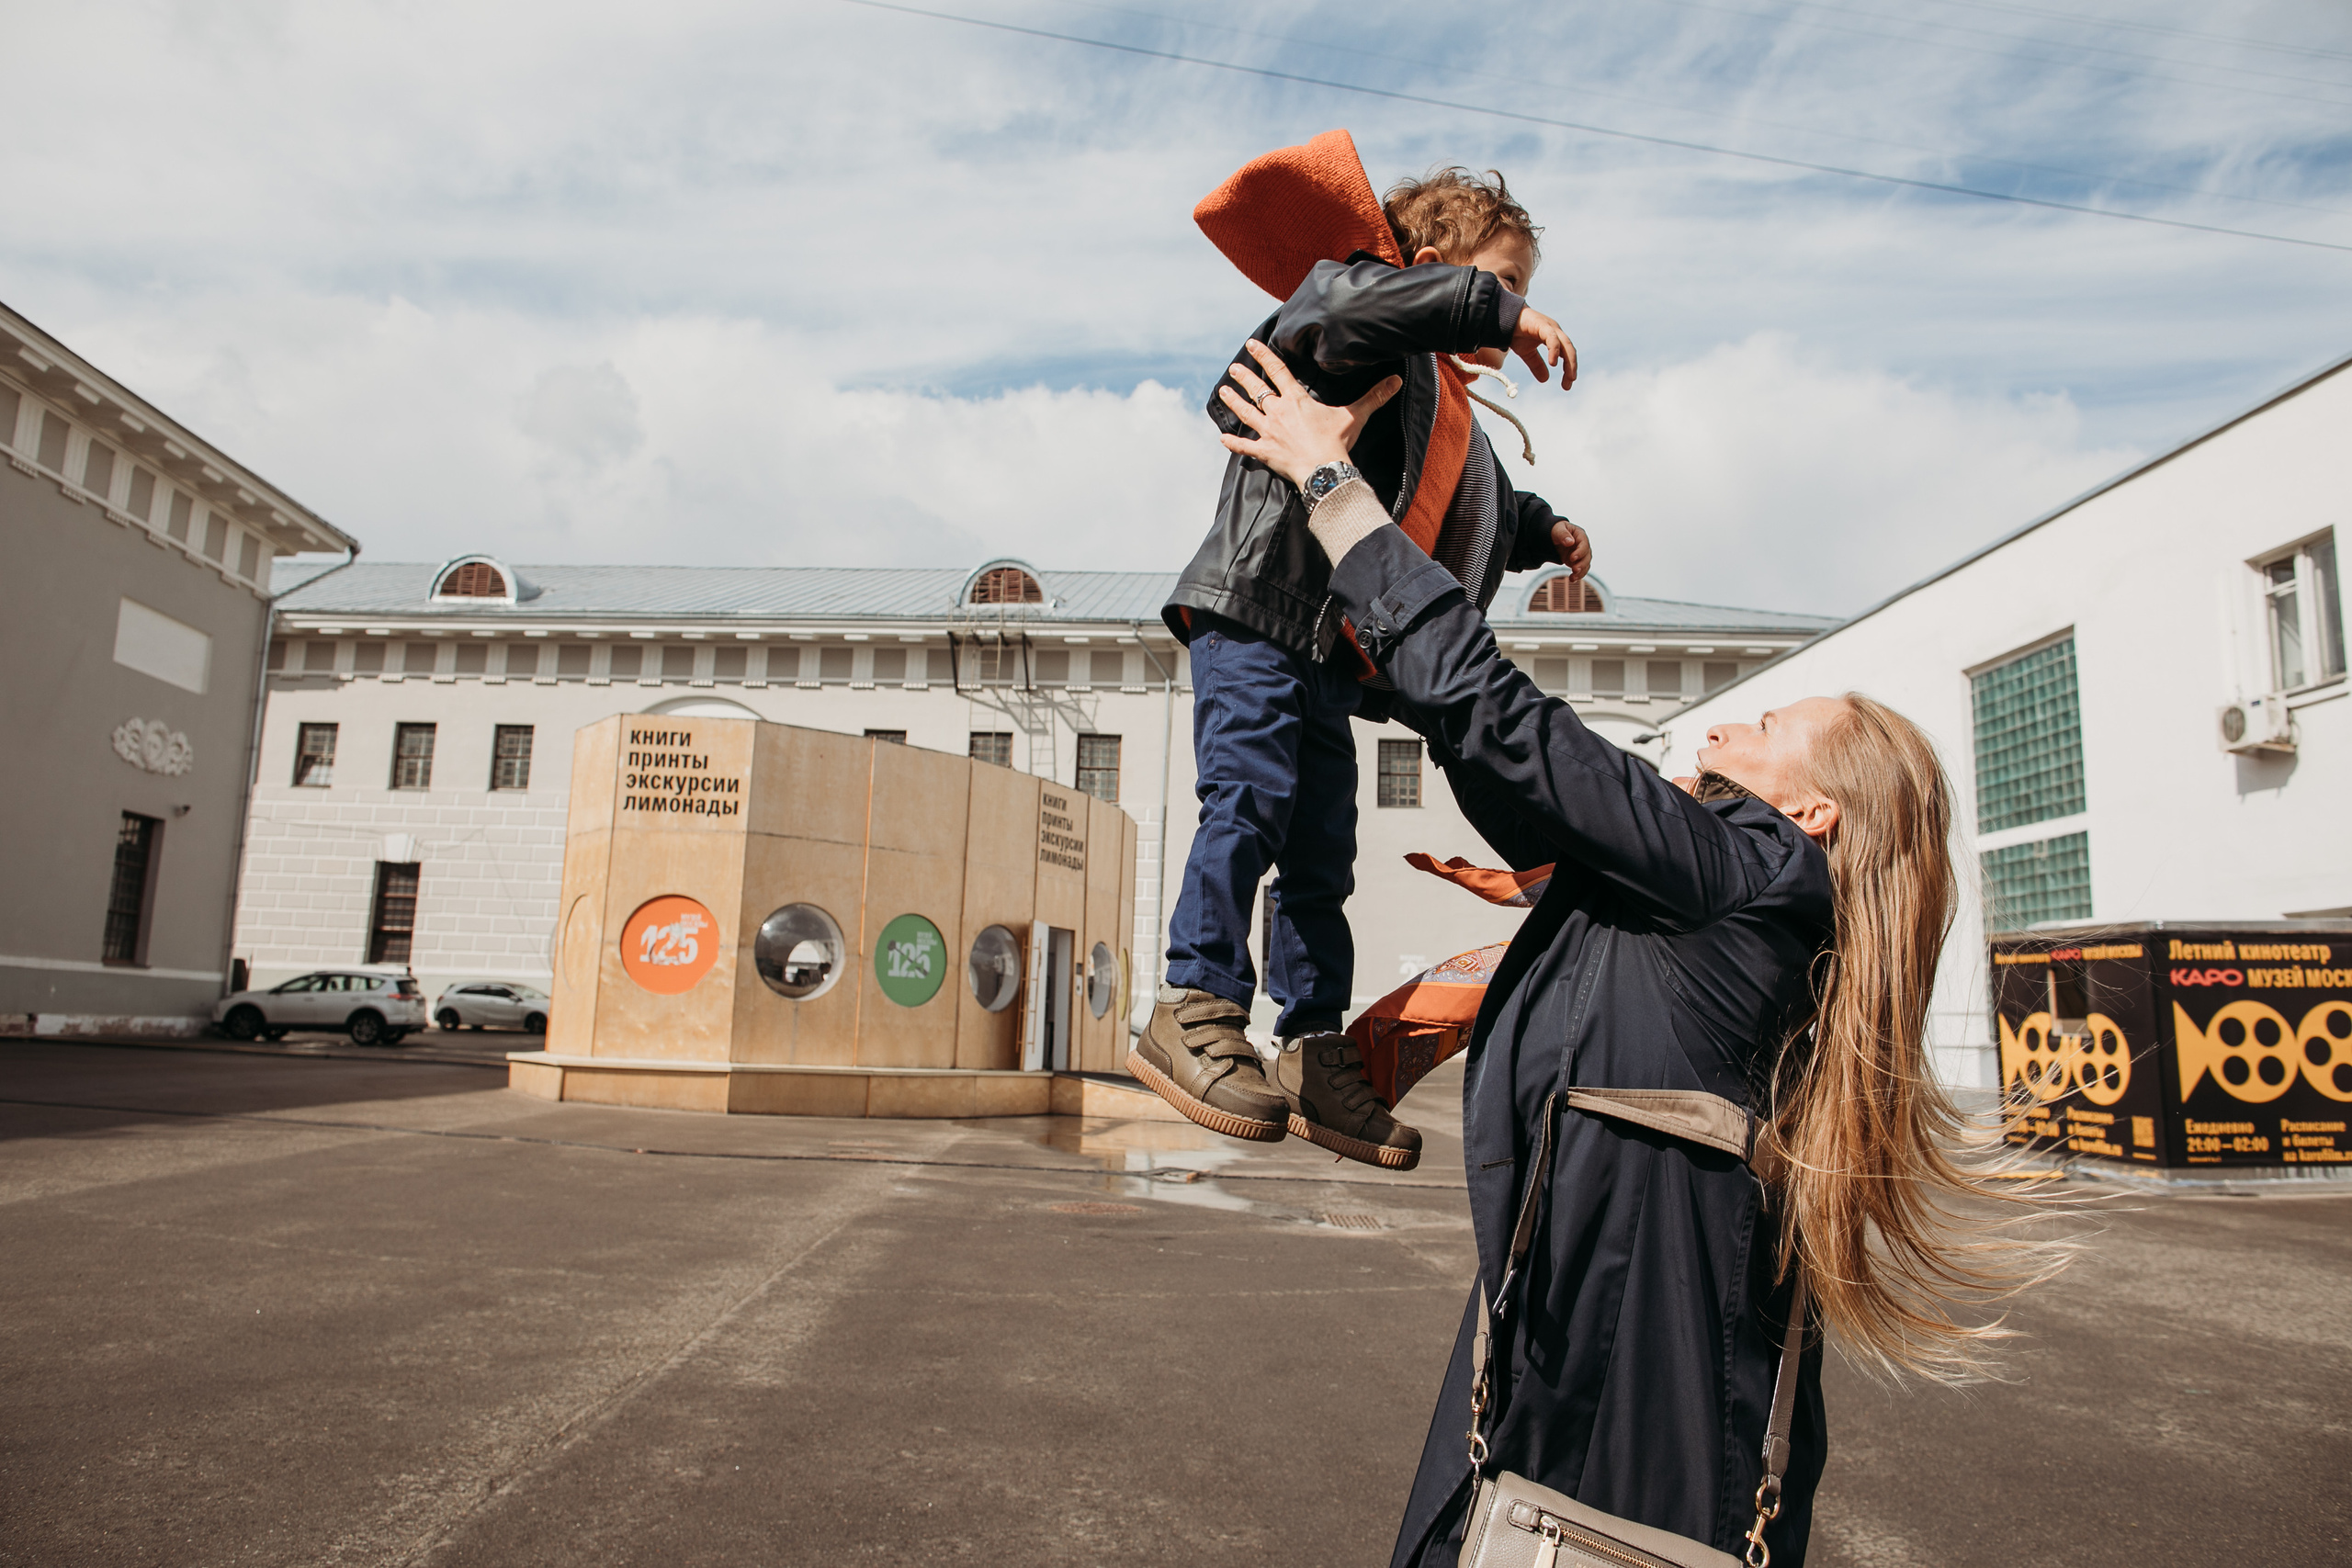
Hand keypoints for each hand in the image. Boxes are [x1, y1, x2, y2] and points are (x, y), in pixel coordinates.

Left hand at [1216, 339, 1402, 489]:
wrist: (1324, 470)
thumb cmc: (1337, 442)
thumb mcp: (1355, 415)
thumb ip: (1374, 396)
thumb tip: (1396, 381)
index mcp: (1296, 400)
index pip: (1277, 371)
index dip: (1264, 356)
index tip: (1253, 344)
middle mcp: (1278, 413)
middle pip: (1257, 390)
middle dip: (1244, 378)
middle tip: (1233, 368)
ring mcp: (1269, 433)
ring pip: (1246, 414)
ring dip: (1234, 402)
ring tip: (1223, 391)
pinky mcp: (1265, 452)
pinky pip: (1245, 447)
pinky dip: (1234, 444)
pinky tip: (1222, 440)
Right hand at [1511, 306, 1576, 387]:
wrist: (1504, 320)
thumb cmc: (1516, 334)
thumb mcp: (1527, 353)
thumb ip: (1536, 365)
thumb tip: (1545, 379)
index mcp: (1554, 337)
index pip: (1567, 354)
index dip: (1569, 369)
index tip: (1567, 385)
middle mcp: (1555, 331)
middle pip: (1570, 350)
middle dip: (1572, 367)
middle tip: (1569, 384)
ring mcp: (1550, 327)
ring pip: (1565, 345)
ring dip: (1569, 361)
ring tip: (1569, 377)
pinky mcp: (1542, 325)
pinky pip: (1552, 339)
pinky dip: (1555, 351)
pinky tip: (1553, 363)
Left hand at [1551, 520, 1590, 578]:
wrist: (1552, 536)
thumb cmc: (1556, 530)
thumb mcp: (1558, 529)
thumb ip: (1563, 534)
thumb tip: (1570, 542)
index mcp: (1580, 535)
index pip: (1584, 544)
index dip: (1580, 552)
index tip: (1572, 558)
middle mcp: (1583, 545)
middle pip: (1587, 556)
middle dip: (1582, 564)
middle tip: (1574, 569)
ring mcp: (1581, 554)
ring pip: (1586, 564)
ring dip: (1581, 572)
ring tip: (1573, 578)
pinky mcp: (1577, 561)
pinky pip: (1581, 569)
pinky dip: (1578, 575)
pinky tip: (1572, 579)